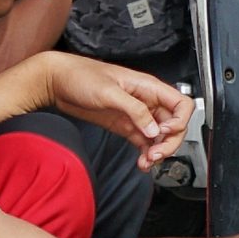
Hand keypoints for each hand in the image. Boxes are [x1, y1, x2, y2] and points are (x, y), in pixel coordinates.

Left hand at [42, 53, 193, 167]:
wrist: (57, 82)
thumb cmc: (81, 75)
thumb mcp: (109, 91)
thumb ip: (134, 110)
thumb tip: (153, 129)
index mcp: (148, 87)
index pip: (181, 104)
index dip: (180, 121)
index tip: (165, 132)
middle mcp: (146, 101)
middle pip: (174, 124)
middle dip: (169, 142)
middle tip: (155, 153)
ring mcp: (136, 115)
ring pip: (160, 137)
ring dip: (158, 151)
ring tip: (147, 161)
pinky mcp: (125, 125)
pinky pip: (144, 142)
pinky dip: (146, 153)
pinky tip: (142, 162)